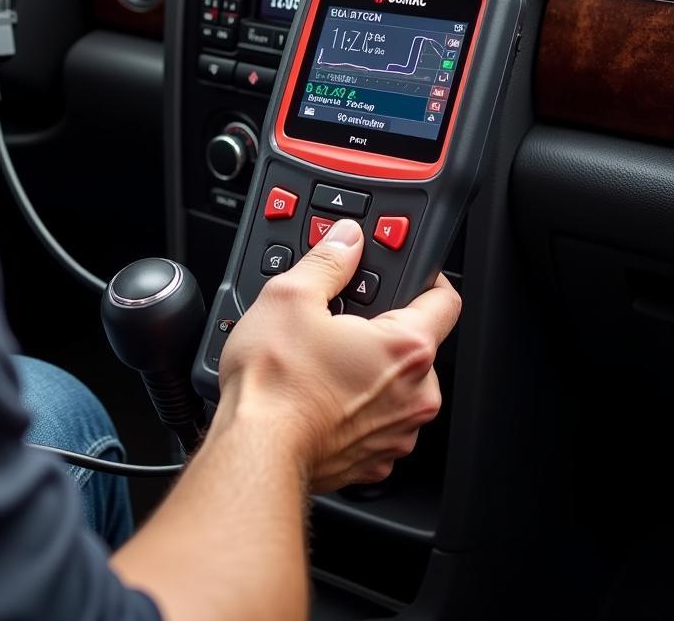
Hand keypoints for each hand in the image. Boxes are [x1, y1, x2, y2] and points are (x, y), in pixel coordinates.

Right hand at [217, 218, 460, 492]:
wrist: (254, 449)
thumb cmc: (274, 383)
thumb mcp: (291, 296)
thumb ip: (328, 260)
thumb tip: (346, 240)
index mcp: (407, 348)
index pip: (445, 299)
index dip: (425, 276)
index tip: (404, 273)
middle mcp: (415, 395)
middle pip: (415, 344)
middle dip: (381, 328)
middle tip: (339, 320)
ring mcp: (396, 433)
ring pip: (395, 386)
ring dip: (368, 371)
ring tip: (320, 361)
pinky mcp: (372, 460)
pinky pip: (375, 422)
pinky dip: (354, 408)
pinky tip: (318, 395)